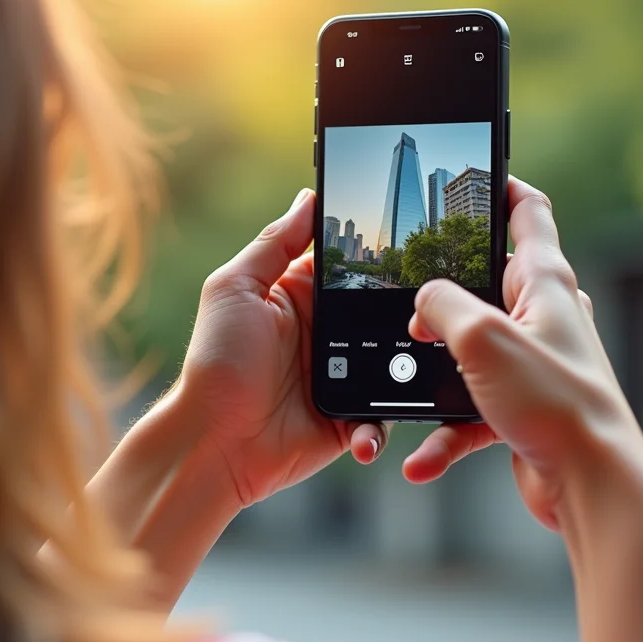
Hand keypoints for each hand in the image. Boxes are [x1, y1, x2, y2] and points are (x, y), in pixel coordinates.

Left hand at [160, 189, 387, 507]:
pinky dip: (379, 423)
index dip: (376, 253)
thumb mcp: (235, 289)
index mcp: (300, 296)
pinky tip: (363, 428)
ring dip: (403, 369)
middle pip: (381, 312)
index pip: (348, 265)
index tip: (407, 240)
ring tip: (405, 373)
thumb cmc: (216, 363)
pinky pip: (384, 415)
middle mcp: (327, 334)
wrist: (214, 443)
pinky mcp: (351, 418)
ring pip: (395, 363)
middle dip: (405, 311)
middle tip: (428, 310)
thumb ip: (274, 243)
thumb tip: (308, 198)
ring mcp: (343, 376)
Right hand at [396, 177, 642, 530]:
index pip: (527, 212)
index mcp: (545, 283)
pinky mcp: (524, 410)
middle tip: (405, 288)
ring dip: (434, 375)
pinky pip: (471, 414)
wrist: (593, 486)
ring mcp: (535, 365)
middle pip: (488, 282)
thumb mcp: (482, 338)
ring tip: (403, 385)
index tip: (473, 170)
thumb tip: (424, 304)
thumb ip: (443, 306)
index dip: (500, 185)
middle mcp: (545, 318)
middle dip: (443, 289)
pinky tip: (419, 461)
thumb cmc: (556, 405)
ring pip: (471, 355)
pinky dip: (444, 435)